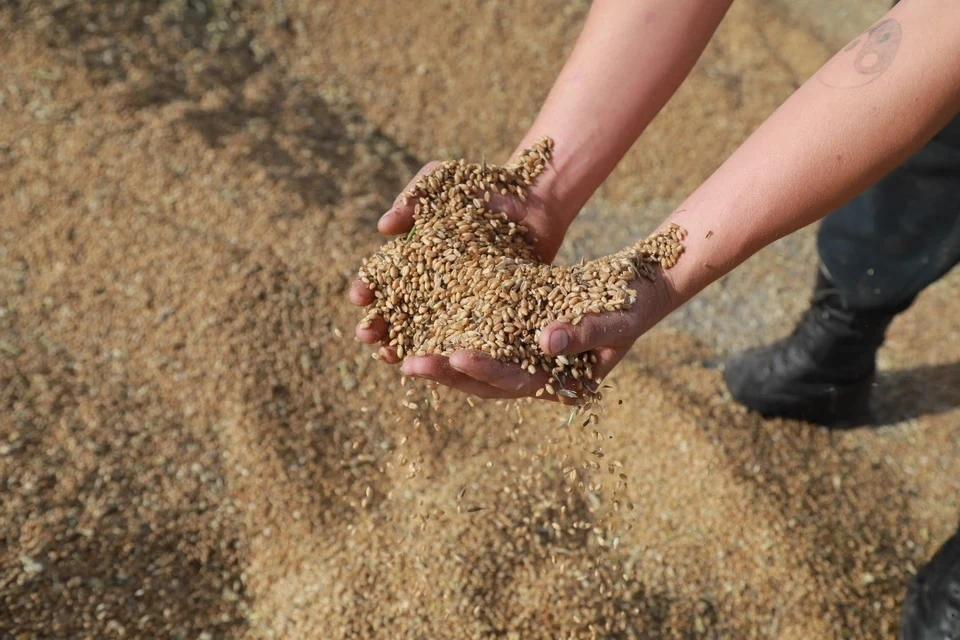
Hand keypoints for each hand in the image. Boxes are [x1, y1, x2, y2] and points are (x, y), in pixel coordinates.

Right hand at [349, 158, 572, 362]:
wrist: (534, 198)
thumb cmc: (485, 186)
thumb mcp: (444, 179)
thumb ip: (414, 195)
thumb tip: (383, 227)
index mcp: (413, 256)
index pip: (381, 278)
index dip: (367, 288)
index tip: (360, 296)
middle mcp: (432, 283)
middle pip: (397, 312)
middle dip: (377, 325)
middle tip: (366, 334)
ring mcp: (460, 301)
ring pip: (424, 332)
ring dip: (403, 346)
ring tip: (391, 356)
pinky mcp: (489, 313)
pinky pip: (465, 337)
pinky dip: (450, 351)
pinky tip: (437, 360)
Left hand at [397, 275, 675, 401]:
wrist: (641, 288)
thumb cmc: (636, 305)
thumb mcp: (619, 318)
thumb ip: (588, 332)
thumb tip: (548, 341)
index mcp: (559, 382)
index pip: (515, 382)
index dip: (484, 371)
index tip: (454, 356)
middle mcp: (534, 375)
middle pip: (483, 382)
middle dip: (445, 373)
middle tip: (407, 363)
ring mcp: (521, 357)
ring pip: (471, 364)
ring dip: (436, 358)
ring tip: (396, 351)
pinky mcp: (512, 333)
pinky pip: (475, 337)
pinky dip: (447, 332)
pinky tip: (416, 325)